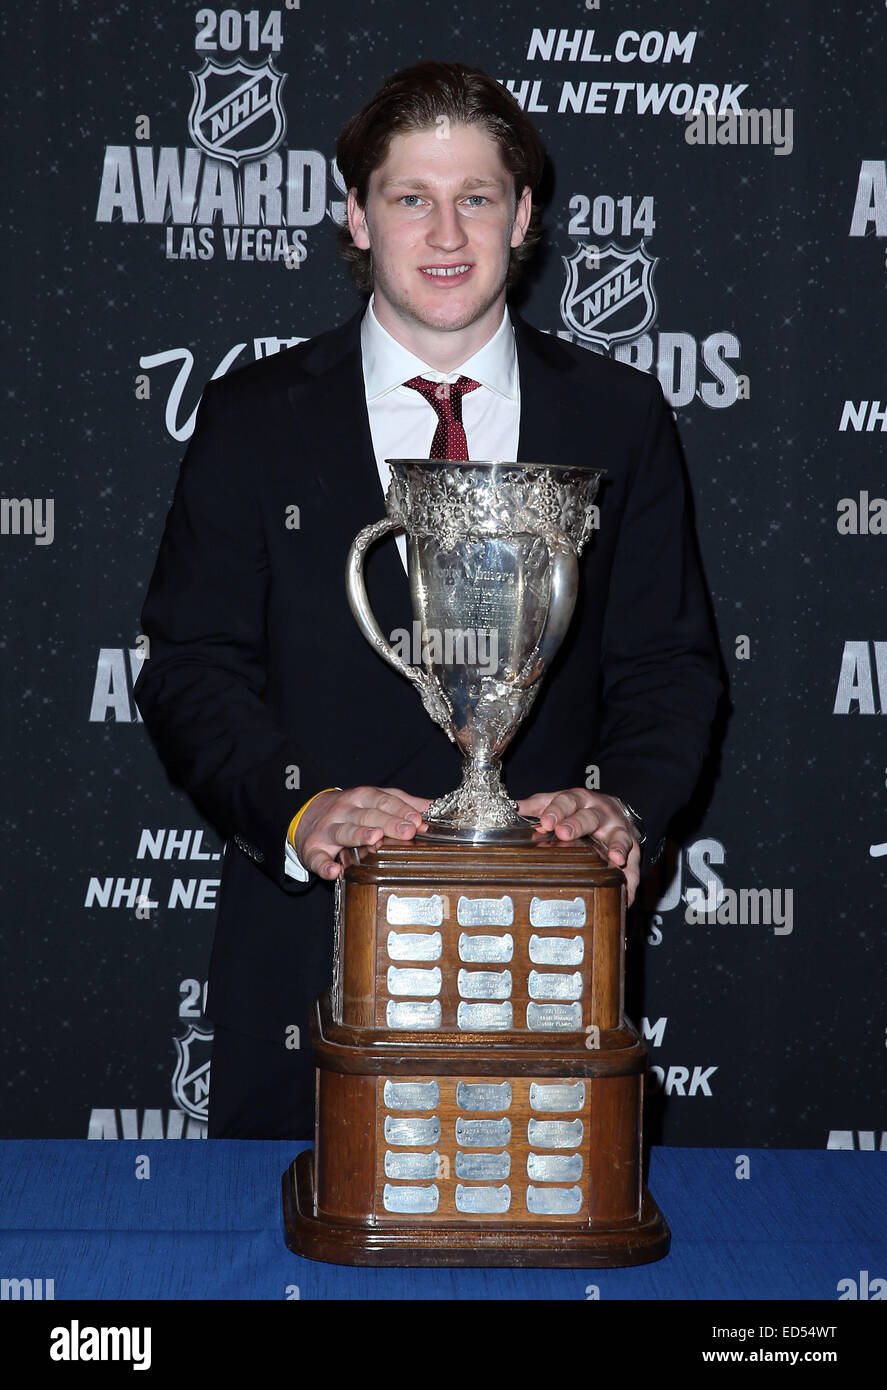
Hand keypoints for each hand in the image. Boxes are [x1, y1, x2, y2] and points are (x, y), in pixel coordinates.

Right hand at [294, 786, 430, 881]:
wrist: (307, 815)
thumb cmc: (349, 810)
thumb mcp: (374, 800)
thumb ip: (402, 803)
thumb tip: (432, 807)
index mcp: (361, 798)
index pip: (382, 800)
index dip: (400, 809)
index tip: (417, 820)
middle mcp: (344, 811)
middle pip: (367, 815)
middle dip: (388, 823)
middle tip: (407, 831)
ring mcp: (327, 830)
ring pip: (343, 831)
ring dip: (358, 835)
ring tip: (374, 839)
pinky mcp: (313, 849)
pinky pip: (318, 858)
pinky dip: (325, 866)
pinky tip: (335, 871)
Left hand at [516, 789, 641, 905]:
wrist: (613, 809)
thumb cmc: (579, 808)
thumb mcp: (558, 801)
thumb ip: (538, 805)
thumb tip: (511, 807)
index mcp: (579, 800)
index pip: (567, 801)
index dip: (556, 810)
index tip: (546, 821)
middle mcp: (600, 813)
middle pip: (590, 817)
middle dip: (578, 825)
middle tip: (564, 833)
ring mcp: (618, 830)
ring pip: (619, 837)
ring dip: (617, 847)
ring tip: (616, 859)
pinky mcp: (631, 848)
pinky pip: (633, 865)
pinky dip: (631, 879)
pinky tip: (627, 894)